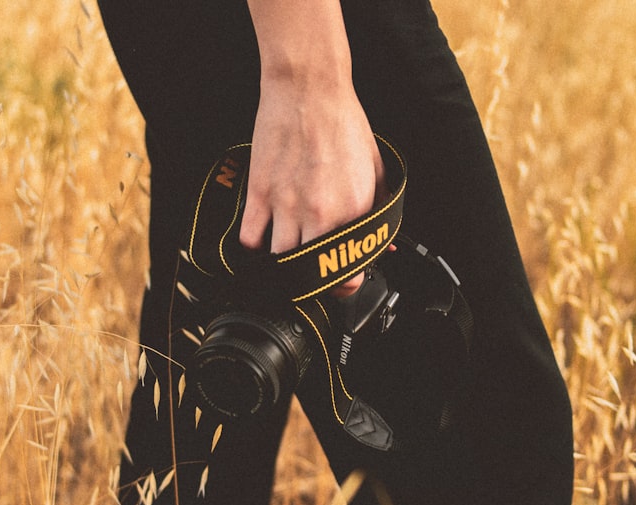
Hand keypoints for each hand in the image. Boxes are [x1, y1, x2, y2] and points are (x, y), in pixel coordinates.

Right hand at [240, 1, 387, 296]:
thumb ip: (381, 210)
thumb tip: (385, 243)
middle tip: (313, 273)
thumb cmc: (342, 123)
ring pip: (278, 261)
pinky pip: (250, 238)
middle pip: (309, 274)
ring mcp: (285, 205)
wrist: (308, 90)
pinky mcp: (259, 192)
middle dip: (312, 280)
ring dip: (283, 264)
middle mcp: (319, 213)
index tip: (341, 280)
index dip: (344, 284)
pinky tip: (265, 237)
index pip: (347, 271)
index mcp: (353, 209)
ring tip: (289, 256)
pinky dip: (255, 246)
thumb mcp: (375, 168)